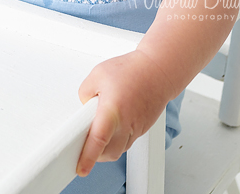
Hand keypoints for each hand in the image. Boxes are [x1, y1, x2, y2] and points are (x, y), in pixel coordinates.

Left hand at [76, 50, 176, 176]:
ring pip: (119, 150)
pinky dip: (118, 140)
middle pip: (108, 153)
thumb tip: (85, 107)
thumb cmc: (132, 70)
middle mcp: (126, 123)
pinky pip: (127, 142)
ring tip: (99, 134)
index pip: (98, 141)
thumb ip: (85, 93)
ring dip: (107, 148)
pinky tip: (113, 128)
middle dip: (95, 155)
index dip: (87, 158)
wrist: (158, 70)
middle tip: (85, 146)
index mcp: (112, 110)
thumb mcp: (97, 74)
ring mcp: (136, 128)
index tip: (81, 169)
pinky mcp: (142, 128)